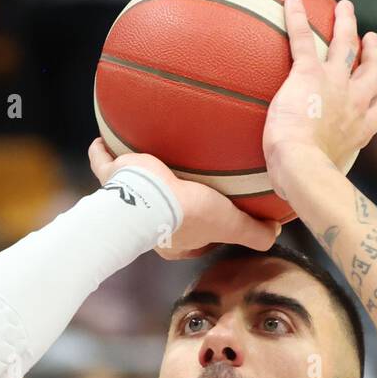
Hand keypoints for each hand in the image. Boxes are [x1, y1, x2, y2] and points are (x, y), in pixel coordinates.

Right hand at [88, 138, 280, 259]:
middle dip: (169, 202)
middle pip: (161, 210)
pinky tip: (101, 140)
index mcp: (174, 238)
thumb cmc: (189, 215)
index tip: (212, 216)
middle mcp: (149, 222)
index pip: (192, 237)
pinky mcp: (115, 177)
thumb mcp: (229, 225)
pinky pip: (104, 164)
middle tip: (181, 186)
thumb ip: (253, 233)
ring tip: (145, 160)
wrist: (150, 198)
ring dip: (137, 177)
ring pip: (131, 189)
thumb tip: (275, 233)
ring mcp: (128, 199)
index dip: (203, 231)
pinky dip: (101, 153)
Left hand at [263, 0, 376, 199]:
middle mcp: (355, 102)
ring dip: (347, 24)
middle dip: (374, 53)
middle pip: (373, 70)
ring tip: (345, 8)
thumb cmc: (305, 183)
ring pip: (347, 45)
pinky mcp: (310, 73)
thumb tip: (288, 204)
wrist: (302, 167)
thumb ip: (310, 181)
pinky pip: (304, 37)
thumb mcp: (318, 182)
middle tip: (371, 40)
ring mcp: (335, 84)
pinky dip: (297, 16)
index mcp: (360, 129)